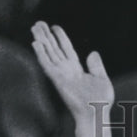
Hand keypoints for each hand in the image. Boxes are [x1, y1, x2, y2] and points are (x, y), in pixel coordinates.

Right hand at [30, 22, 113, 136]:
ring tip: (34, 27)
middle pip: (54, 49)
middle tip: (39, 23)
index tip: (54, 27)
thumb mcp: (102, 79)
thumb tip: (92, 53)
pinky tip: (35, 43)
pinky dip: (41, 54)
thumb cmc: (100, 102)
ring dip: (41, 41)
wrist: (96, 114)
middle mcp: (67, 71)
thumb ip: (96, 66)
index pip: (67, 50)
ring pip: (49, 53)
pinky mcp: (57, 80)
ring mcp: (61, 75)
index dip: (60, 38)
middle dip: (47, 36)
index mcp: (77, 70)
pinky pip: (47, 64)